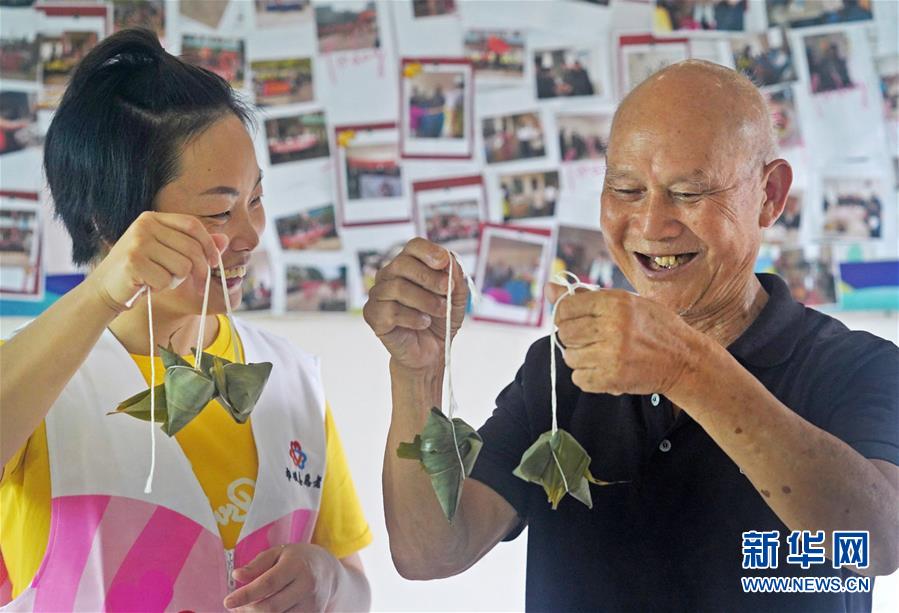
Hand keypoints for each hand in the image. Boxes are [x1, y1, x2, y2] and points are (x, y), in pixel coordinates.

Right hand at [84, 211, 227, 311]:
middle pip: (192, 248)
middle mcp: (144, 225)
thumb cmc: (141, 271)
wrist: (105, 288)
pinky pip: (166, 280)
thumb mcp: (168, 254)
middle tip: (200, 285)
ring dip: (176, 280)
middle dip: (201, 271)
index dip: (209, 244)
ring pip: (183, 266)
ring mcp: (137, 242)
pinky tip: (147, 284)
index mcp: (154, 218)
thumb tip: (225, 240)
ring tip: (159, 279)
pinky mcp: (133, 262)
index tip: (215, 262)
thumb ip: (194, 245)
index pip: (193, 225)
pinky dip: (162, 287)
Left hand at [223, 543, 338, 611]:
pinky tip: (262, 612)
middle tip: (236, 607)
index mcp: (297, 565)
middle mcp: (307, 585)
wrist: (329, 571)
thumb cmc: (297, 559)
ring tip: (248, 609)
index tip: (227, 601)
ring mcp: (312, 604)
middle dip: (248, 610)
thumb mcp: (278, 553)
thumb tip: (237, 576)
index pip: (268, 583)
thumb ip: (257, 564)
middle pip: (271, 607)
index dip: (246, 594)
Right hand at [363, 238, 467, 371]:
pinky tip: (423, 323)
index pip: (413, 246)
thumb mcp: (456, 297)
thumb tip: (449, 261)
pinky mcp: (373, 315)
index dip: (429, 251)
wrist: (431, 352)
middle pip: (402, 263)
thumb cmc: (440, 320)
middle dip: (429, 277)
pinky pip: (391, 310)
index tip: (444, 262)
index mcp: (409, 266)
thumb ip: (455, 277)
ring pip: (397, 287)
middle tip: (446, 290)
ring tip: (439, 311)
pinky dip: (413, 317)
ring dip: (425, 300)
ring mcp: (378, 295)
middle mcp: (389, 276)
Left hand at [547, 284, 698, 396]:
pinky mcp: (613, 378)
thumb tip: (549, 288)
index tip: (575, 320)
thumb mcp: (625, 301)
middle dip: (573, 337)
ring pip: (570, 357)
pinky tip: (605, 368)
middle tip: (592, 338)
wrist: (684, 359)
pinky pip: (579, 378)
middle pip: (565, 333)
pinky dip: (588, 376)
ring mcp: (612, 354)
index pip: (565, 308)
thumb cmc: (653, 326)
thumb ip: (585, 296)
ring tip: (601, 353)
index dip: (565, 315)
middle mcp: (612, 326)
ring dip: (580, 357)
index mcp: (614, 302)